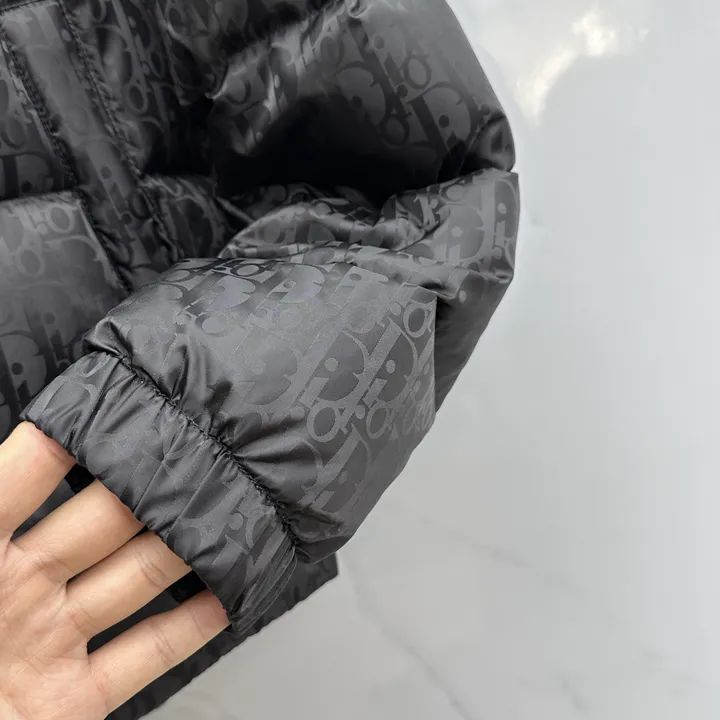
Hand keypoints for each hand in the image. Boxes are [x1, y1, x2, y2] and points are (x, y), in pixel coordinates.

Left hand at [0, 423, 228, 718]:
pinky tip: (225, 596)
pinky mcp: (72, 701)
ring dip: (182, 546)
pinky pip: (145, 656)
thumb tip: (64, 474)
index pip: (29, 471)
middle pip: (103, 518)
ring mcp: (49, 642)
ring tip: (228, 507)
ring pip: (135, 578)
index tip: (129, 397)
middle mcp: (16, 589)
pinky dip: (190, 627)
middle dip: (151, 483)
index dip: (76, 434)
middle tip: (202, 450)